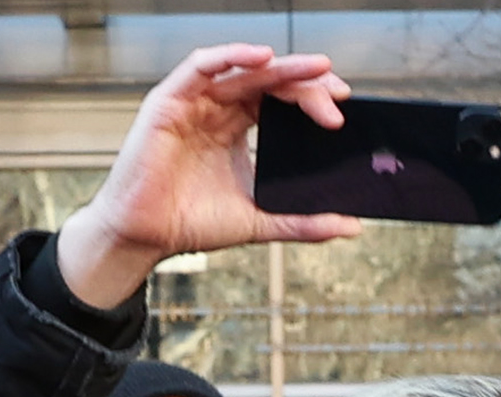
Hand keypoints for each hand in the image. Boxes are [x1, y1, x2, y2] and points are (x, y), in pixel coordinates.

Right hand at [56, 44, 360, 309]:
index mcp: (236, 128)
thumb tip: (352, 226)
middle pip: (267, 81)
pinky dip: (230, 56)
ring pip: (241, 69)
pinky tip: (260, 58)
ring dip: (280, 66)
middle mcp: (216, 108)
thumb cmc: (193, 223)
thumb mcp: (261, 221)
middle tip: (339, 92)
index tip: (341, 111)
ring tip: (315, 70)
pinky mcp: (169, 101)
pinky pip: (200, 66)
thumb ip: (304, 222)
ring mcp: (193, 102)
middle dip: (306, 82)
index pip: (279, 100)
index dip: (310, 98)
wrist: (148, 237)